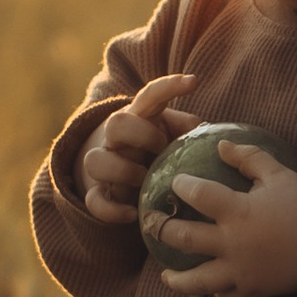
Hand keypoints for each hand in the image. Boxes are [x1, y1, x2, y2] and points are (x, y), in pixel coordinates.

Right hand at [81, 72, 195, 224]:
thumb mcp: (171, 133)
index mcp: (138, 118)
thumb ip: (186, 129)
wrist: (120, 172)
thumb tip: (202, 130)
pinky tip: (133, 214)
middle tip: (160, 146)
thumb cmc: (155, 147)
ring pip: (95, 161)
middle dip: (141, 134)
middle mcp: (117, 139)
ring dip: (123, 171)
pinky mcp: (98, 193)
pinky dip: (112, 210)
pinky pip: (95, 202)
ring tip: (144, 179)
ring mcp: (105, 165)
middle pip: (115, 123)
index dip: (169, 87)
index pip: (149, 96)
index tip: (194, 82)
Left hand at [157, 142, 296, 296]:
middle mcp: (232, 243)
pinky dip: (214, 293)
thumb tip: (221, 144)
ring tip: (165, 275)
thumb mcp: (280, 174)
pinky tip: (208, 288)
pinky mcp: (251, 290)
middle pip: (183, 237)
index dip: (182, 186)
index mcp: (238, 211)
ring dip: (175, 278)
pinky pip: (224, 296)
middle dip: (161, 229)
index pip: (198, 194)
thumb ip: (250, 157)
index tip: (175, 182)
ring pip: (195, 280)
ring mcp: (239, 271)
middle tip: (151, 224)